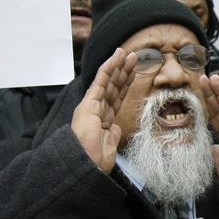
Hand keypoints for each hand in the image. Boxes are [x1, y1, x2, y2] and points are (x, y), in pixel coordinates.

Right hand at [71, 49, 135, 172]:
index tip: (133, 74)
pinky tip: (114, 58)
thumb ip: (113, 134)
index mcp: (102, 120)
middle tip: (133, 58)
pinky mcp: (88, 103)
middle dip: (123, 72)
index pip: (116, 98)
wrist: (85, 165)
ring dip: (118, 66)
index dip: (125, 85)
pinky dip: (107, 68)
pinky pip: (100, 82)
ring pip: (107, 81)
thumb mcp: (109, 146)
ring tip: (127, 54)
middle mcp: (96, 110)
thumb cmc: (95, 160)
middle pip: (113, 87)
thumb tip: (116, 127)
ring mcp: (91, 106)